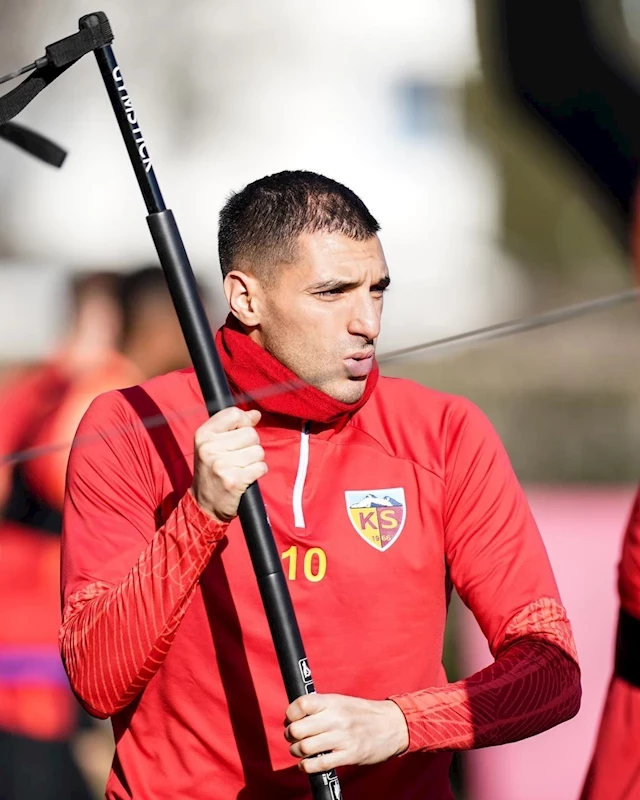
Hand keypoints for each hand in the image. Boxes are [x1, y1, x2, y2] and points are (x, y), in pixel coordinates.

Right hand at [191, 407, 266, 522]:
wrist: (205, 504)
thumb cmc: (212, 470)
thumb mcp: (213, 444)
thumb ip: (233, 426)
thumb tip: (255, 414)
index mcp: (203, 435)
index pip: (234, 414)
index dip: (244, 422)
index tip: (241, 432)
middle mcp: (209, 449)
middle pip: (251, 434)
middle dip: (251, 445)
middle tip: (239, 457)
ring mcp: (221, 465)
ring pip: (258, 451)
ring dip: (255, 460)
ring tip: (242, 467)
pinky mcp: (233, 481)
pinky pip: (261, 467)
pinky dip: (258, 472)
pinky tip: (246, 477)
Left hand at [284, 693, 408, 773]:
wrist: (393, 725)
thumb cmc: (363, 713)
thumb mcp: (342, 702)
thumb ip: (321, 707)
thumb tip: (295, 715)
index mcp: (333, 702)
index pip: (301, 704)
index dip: (290, 713)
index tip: (291, 719)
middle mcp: (336, 719)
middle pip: (298, 729)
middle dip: (290, 735)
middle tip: (293, 737)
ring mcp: (342, 738)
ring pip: (305, 748)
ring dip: (297, 752)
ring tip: (300, 750)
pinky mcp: (349, 755)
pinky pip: (319, 764)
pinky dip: (307, 766)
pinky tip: (307, 764)